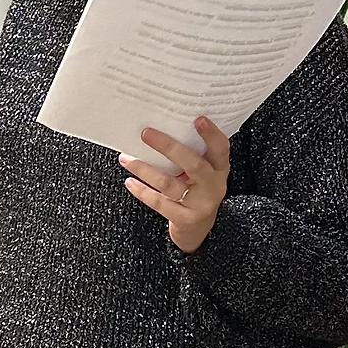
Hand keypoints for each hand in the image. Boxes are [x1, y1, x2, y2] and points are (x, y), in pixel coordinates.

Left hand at [120, 118, 229, 253]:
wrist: (198, 229)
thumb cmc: (196, 190)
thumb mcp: (203, 172)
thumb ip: (192, 154)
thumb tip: (161, 127)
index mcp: (219, 169)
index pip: (221, 148)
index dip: (212, 134)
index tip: (198, 119)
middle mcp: (213, 186)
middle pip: (194, 164)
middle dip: (169, 147)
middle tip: (146, 133)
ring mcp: (199, 204)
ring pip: (169, 184)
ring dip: (145, 169)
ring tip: (126, 158)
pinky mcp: (184, 218)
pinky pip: (159, 203)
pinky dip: (142, 191)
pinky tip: (130, 182)